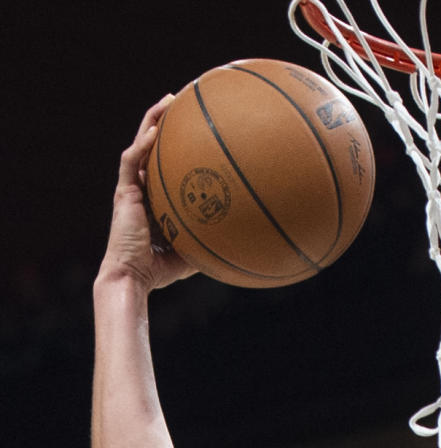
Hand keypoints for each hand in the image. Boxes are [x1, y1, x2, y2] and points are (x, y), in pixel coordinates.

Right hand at [98, 97, 196, 290]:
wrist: (133, 278)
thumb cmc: (160, 270)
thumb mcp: (192, 250)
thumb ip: (208, 237)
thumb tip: (240, 238)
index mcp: (155, 195)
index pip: (166, 159)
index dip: (179, 140)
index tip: (199, 124)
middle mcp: (142, 186)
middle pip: (154, 142)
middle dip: (167, 118)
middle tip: (186, 98)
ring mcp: (131, 187)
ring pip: (140, 143)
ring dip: (153, 119)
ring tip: (170, 99)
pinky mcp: (123, 193)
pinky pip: (131, 162)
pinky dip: (142, 146)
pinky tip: (155, 132)